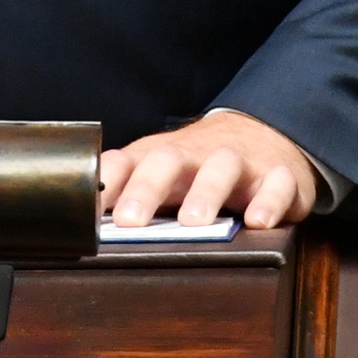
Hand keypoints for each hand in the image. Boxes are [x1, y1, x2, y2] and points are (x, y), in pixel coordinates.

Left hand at [100, 112, 317, 231]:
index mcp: (159, 157)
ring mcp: (238, 163)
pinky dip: (269, 200)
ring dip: (206, 192)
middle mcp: (195, 155)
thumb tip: (80, 222)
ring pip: (221, 168)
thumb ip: (126, 192)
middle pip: (167, 162)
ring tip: (195, 222)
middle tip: (129, 221)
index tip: (85, 208)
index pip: (126, 163)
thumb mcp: (159, 173)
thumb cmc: (198, 165)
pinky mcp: (277, 176)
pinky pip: (276, 184)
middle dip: (146, 189)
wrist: (262, 135)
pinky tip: (259, 221)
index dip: (105, 183)